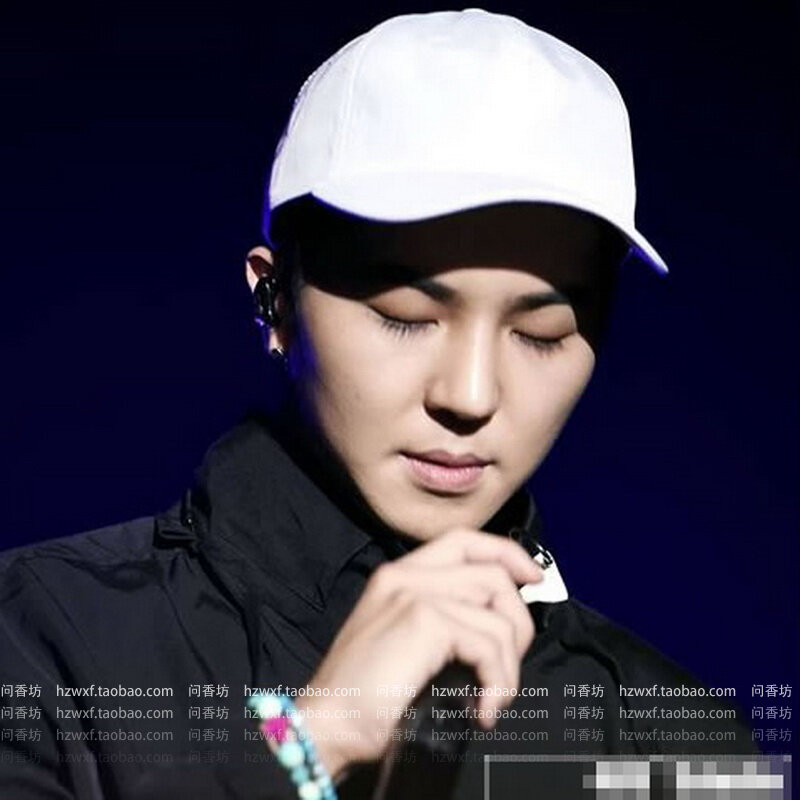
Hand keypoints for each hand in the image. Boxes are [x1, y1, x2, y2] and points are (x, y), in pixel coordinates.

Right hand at [296, 528, 543, 779]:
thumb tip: (498, 620)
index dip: (506, 553)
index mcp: (398, 576)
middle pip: (492, 573)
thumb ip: (442, 618)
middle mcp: (405, 576)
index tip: (532, 579)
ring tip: (490, 697)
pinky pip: (489, 643)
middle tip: (507, 669)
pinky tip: (482, 709)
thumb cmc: (364, 697)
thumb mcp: (402, 642)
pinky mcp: (424, 620)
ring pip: (497, 613)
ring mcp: (414, 594)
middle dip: (518, 622)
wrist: (326, 725)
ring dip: (508, 666)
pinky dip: (498, 682)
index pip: (464, 540)